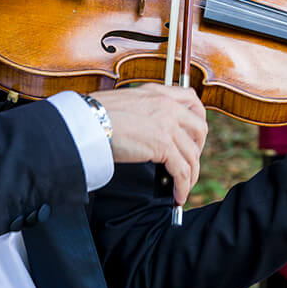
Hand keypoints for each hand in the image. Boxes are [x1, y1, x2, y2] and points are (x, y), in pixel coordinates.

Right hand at [91, 85, 207, 205]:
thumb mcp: (124, 102)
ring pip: (192, 155)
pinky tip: (178, 195)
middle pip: (200, 129)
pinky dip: (183, 186)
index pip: (192, 101)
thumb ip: (141, 110)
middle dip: (197, 150)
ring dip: (191, 175)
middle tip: (188, 163)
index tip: (192, 136)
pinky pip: (182, 171)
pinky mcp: (163, 145)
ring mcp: (167, 125)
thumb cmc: (94, 114)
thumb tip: (144, 127)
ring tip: (183, 188)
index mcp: (158, 93)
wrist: (86, 121)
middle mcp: (167, 105)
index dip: (197, 120)